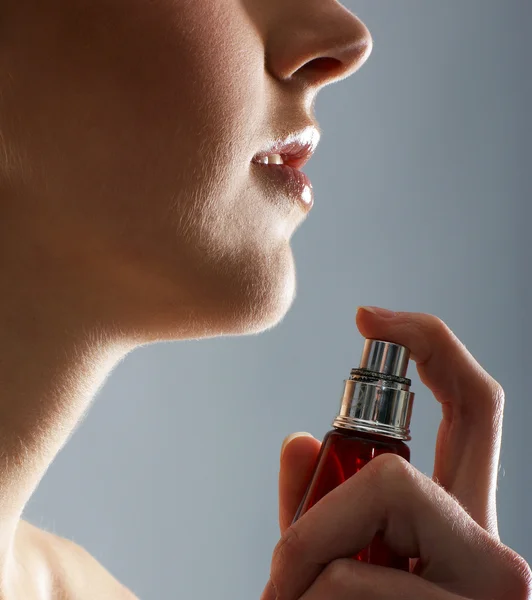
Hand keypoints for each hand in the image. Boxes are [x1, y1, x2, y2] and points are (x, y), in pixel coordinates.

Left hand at [261, 307, 531, 598]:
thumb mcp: (331, 562)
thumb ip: (317, 503)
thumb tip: (297, 440)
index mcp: (464, 522)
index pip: (476, 406)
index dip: (431, 344)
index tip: (367, 317)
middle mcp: (491, 551)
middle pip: (393, 476)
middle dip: (315, 522)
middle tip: (282, 574)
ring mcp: (488, 589)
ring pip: (359, 541)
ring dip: (300, 577)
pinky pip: (347, 583)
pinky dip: (305, 599)